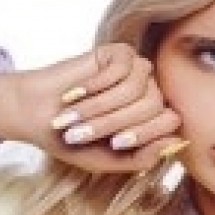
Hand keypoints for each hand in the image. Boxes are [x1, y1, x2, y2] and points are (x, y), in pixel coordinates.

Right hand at [0, 42, 184, 173]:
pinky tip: (75, 92)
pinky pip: (121, 68)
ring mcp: (136, 72)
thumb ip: (143, 158)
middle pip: (154, 105)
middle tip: (84, 132)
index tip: (115, 143)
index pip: (170, 122)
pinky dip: (96, 85)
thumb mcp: (108, 160)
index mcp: (152, 122)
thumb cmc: (72, 139)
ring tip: (75, 115)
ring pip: (137, 87)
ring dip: (102, 106)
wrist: (37, 115)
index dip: (144, 134)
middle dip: (116, 122)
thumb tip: (178, 142)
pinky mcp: (118, 54)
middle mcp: (149, 94)